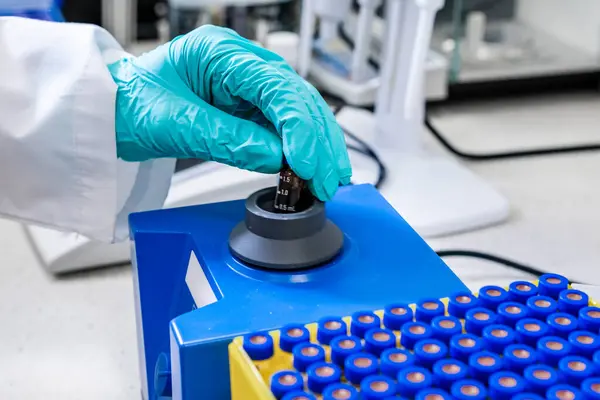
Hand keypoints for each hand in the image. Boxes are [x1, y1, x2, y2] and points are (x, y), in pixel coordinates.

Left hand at [109, 25, 351, 200]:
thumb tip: (277, 158)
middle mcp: (241, 65)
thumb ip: (228, 139)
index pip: (276, 86)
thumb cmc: (129, 104)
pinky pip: (281, 129)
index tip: (308, 163)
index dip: (299, 126)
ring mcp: (247, 87)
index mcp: (220, 53)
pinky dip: (299, 151)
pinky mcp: (247, 110)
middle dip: (318, 140)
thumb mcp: (174, 123)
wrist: (111, 113)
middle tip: (329, 178)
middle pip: (296, 98)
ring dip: (317, 147)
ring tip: (328, 180)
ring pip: (297, 113)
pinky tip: (311, 170)